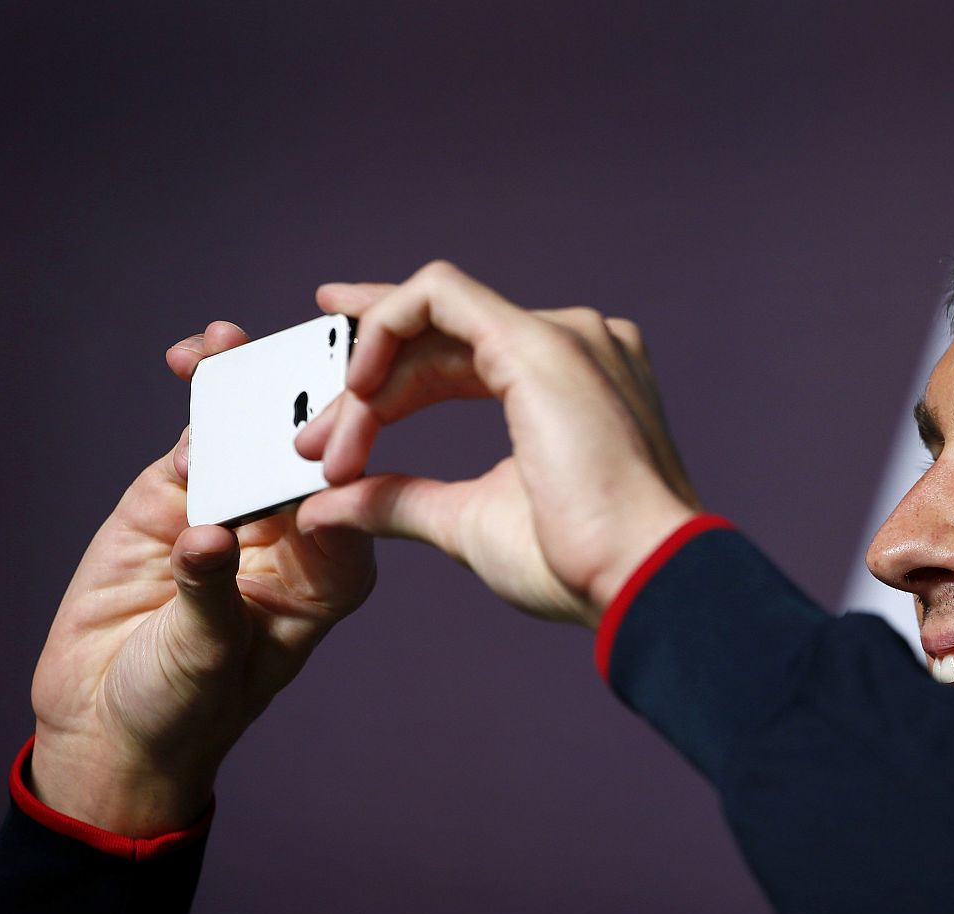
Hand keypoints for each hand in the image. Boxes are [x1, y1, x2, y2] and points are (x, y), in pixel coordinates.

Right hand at [28, 323, 375, 837]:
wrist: (112, 727)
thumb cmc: (188, 709)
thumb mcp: (209, 655)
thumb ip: (210, 592)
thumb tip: (207, 536)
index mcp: (331, 572)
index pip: (347, 499)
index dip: (344, 447)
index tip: (345, 401)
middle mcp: (291, 532)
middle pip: (303, 453)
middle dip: (298, 398)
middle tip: (293, 347)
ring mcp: (232, 509)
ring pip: (247, 434)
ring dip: (241, 385)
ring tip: (229, 342)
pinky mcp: (173, 501)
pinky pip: (192, 441)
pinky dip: (194, 402)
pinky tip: (195, 362)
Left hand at [294, 261, 698, 625]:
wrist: (640, 578)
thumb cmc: (579, 563)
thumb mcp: (467, 522)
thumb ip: (399, 501)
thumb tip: (325, 509)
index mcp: (566, 384)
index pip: (458, 355)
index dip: (388, 378)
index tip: (333, 420)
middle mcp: (571, 344)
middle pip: (438, 335)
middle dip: (363, 384)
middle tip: (313, 444)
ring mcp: (561, 336)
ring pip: (429, 314)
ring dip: (367, 373)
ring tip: (328, 442)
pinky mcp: (538, 340)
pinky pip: (437, 296)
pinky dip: (384, 328)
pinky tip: (359, 388)